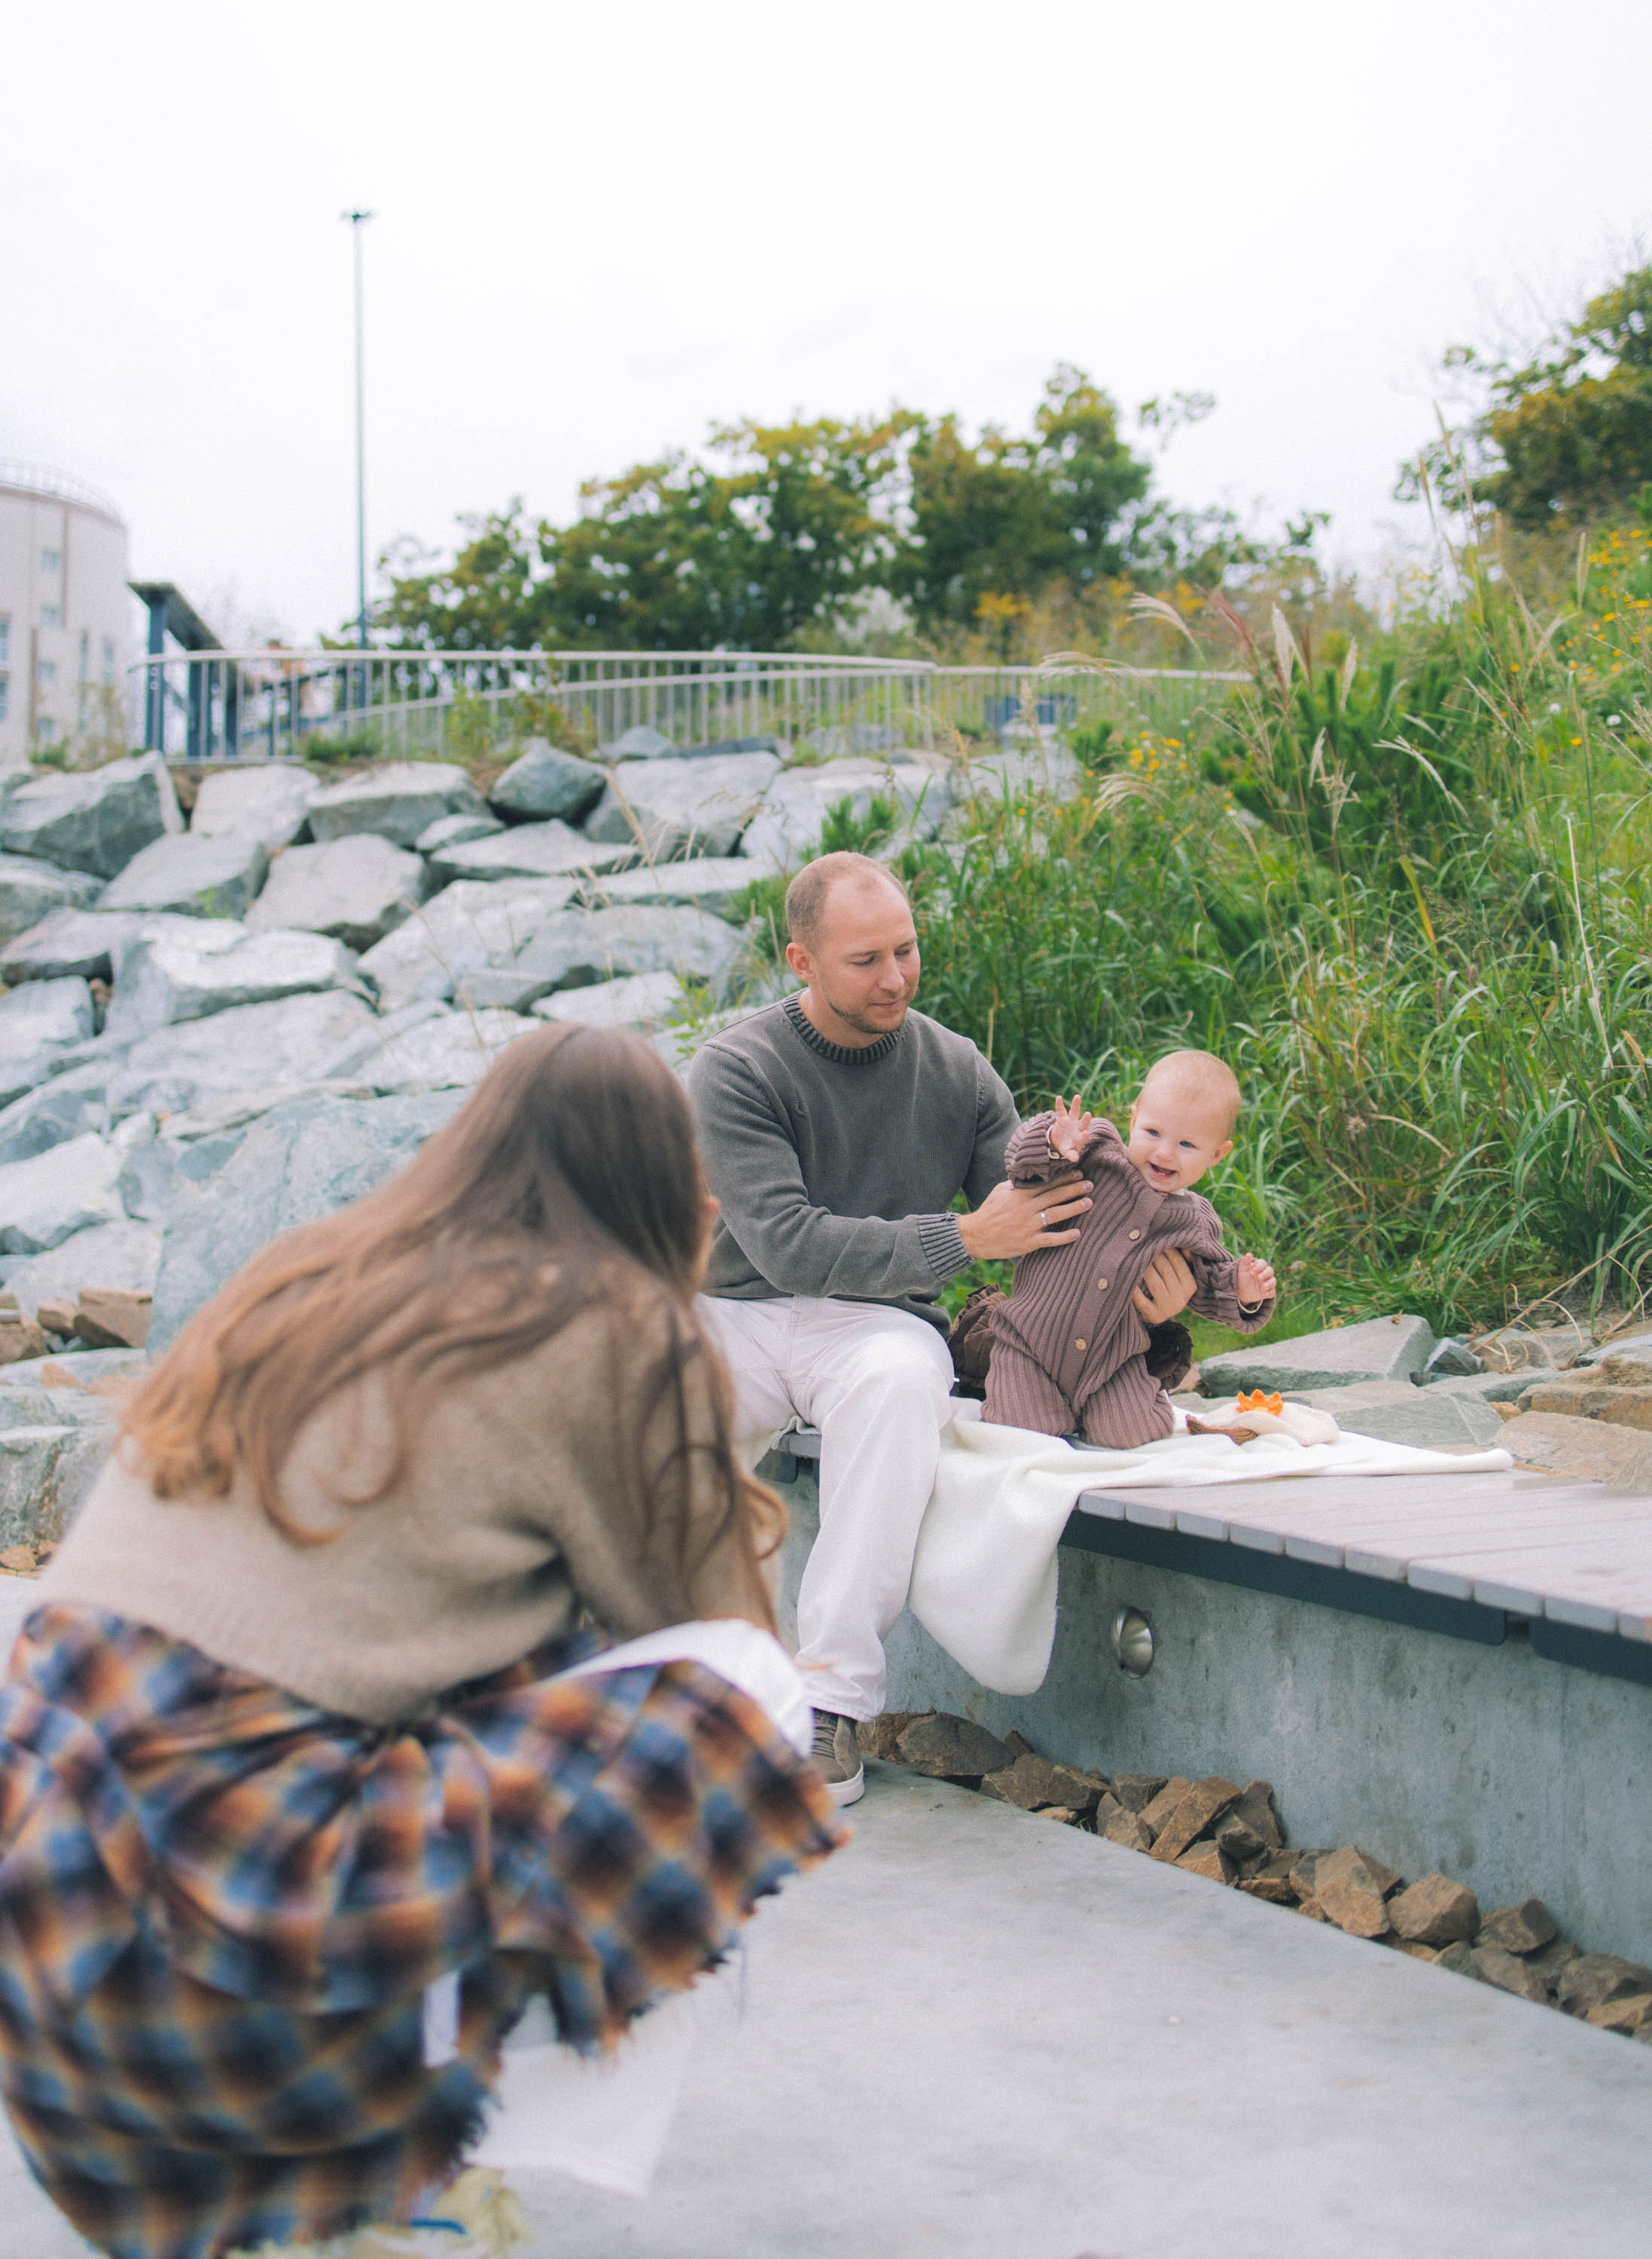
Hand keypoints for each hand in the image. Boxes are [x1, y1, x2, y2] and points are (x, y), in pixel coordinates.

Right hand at [957, 1172, 1091, 1260]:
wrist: (975, 1236)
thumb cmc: (989, 1212)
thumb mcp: (1000, 1192)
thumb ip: (1017, 1184)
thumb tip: (1032, 1175)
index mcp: (1019, 1195)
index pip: (1046, 1183)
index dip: (1064, 1178)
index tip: (1078, 1173)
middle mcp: (1025, 1209)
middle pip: (1055, 1196)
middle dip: (1074, 1189)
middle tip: (1090, 1185)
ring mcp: (1028, 1226)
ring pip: (1056, 1214)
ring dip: (1074, 1208)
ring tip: (1089, 1203)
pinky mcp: (1028, 1243)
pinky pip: (1050, 1239)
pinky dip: (1064, 1237)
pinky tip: (1077, 1233)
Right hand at [1047, 1094, 1093, 1166]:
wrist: (1059, 1142)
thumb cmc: (1067, 1148)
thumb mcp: (1068, 1153)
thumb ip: (1072, 1155)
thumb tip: (1075, 1160)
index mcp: (1080, 1137)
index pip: (1084, 1136)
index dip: (1085, 1136)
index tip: (1086, 1133)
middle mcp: (1077, 1127)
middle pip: (1083, 1122)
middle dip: (1086, 1119)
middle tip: (1088, 1114)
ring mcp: (1070, 1122)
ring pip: (1074, 1112)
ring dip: (1076, 1104)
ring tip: (1077, 1097)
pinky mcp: (1062, 1118)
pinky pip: (1061, 1110)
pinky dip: (1059, 1104)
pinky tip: (1058, 1097)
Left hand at [1131, 1248, 1195, 1323]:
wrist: (1157, 1312)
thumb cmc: (1168, 1287)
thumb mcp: (1180, 1276)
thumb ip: (1184, 1261)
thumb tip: (1184, 1247)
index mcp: (1190, 1286)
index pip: (1178, 1262)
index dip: (1166, 1249)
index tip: (1157, 1241)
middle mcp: (1181, 1299)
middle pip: (1166, 1271)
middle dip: (1153, 1256)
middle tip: (1144, 1247)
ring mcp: (1167, 1309)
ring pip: (1155, 1283)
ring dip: (1144, 1268)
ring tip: (1136, 1258)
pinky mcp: (1153, 1315)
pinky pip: (1141, 1299)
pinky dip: (1134, 1289)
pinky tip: (1128, 1277)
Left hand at [1236, 1254, 1276, 1308]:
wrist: (1241, 1292)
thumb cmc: (1242, 1278)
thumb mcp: (1242, 1271)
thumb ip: (1245, 1262)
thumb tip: (1249, 1254)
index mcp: (1259, 1267)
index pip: (1263, 1263)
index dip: (1259, 1266)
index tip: (1252, 1271)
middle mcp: (1265, 1274)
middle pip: (1270, 1271)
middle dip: (1265, 1274)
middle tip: (1259, 1278)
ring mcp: (1267, 1283)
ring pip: (1273, 1281)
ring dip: (1269, 1284)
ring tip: (1263, 1287)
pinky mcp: (1268, 1292)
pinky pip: (1272, 1292)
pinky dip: (1270, 1293)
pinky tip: (1264, 1293)